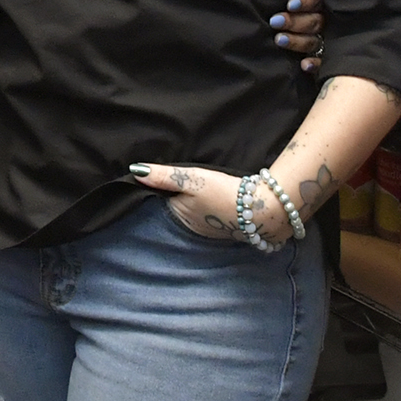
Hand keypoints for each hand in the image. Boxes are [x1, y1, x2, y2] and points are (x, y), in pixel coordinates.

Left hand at [129, 163, 287, 243]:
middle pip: (180, 206)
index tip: (169, 174)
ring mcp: (212, 230)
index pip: (164, 198)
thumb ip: (163, 176)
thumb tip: (134, 170)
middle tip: (191, 178)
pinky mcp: (229, 227)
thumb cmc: (224, 193)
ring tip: (205, 186)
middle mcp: (193, 229)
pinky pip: (212, 215)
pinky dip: (213, 206)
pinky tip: (220, 197)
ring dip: (198, 201)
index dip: (166, 185)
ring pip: (197, 211)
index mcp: (179, 218)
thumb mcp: (191, 179)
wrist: (266, 209)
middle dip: (182, 195)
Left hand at [272, 0, 324, 73]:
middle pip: (315, 21)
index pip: (318, 0)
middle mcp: (329, 20)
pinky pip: (322, 62)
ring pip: (314, 40)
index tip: (290, 4)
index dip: (306, 1)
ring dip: (298, 41)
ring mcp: (329, 40)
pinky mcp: (326, 57)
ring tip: (279, 39)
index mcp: (326, 0)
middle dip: (295, 21)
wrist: (330, 23)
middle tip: (276, 20)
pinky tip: (303, 65)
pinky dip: (314, 64)